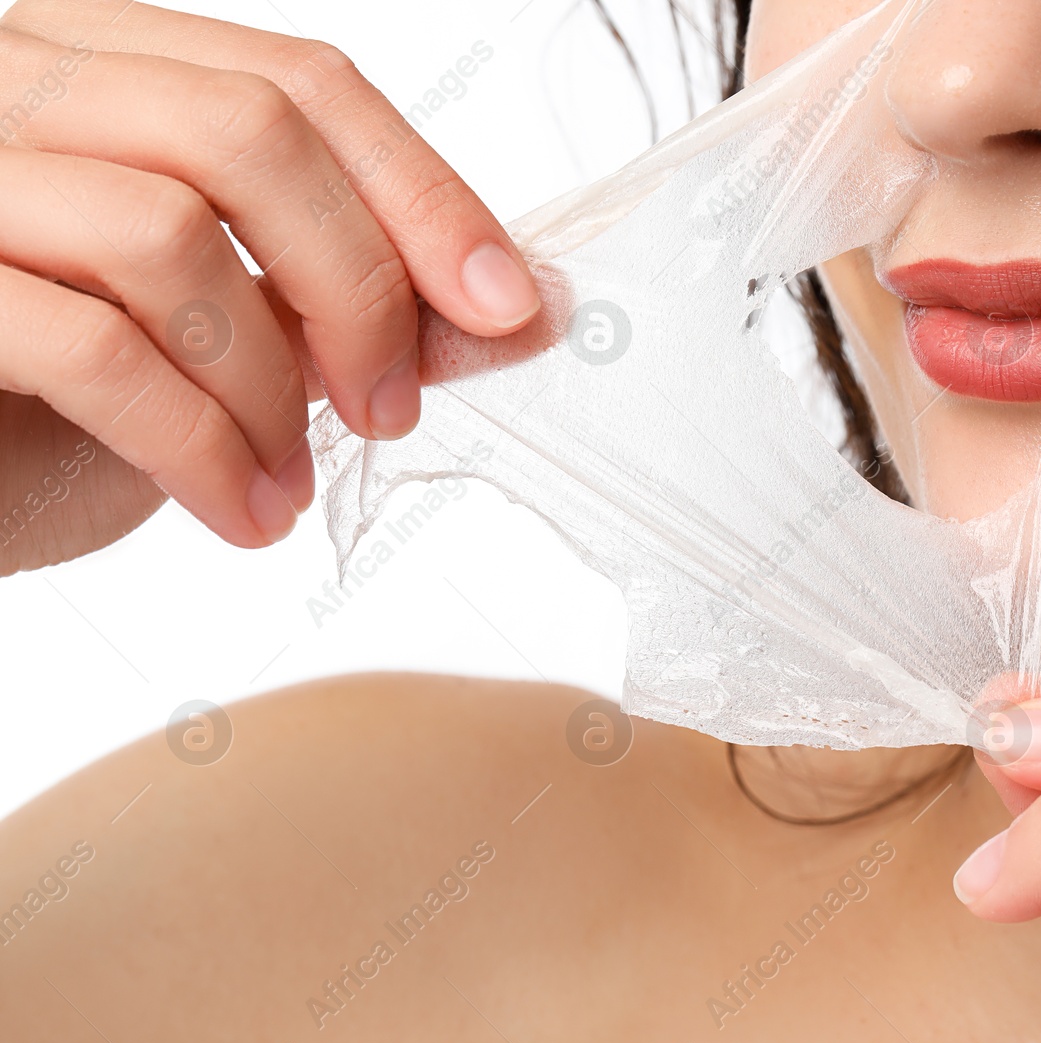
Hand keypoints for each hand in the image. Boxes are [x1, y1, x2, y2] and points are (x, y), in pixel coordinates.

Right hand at [0, 0, 541, 572]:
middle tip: (390, 407)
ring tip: (290, 481)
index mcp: (103, 65)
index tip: (508, 304)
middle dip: (358, 287)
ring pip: (169, 234)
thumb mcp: (235, 338)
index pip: (299, 84)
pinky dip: (201, 448)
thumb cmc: (64, 400)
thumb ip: (358, 303)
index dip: (421, 194)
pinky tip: (240, 511)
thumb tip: (521, 309)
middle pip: (247, 133)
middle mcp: (13, 83)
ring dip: (271, 388)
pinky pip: (95, 349)